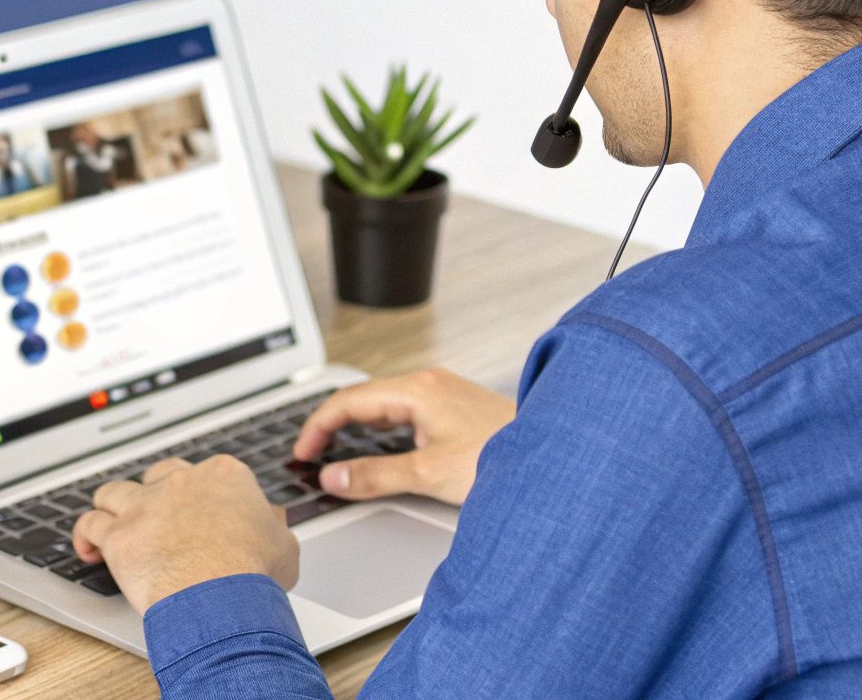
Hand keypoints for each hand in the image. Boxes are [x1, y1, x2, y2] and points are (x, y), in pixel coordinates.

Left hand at [72, 455, 298, 612]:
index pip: (205, 473)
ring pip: (115, 492)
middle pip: (158, 476)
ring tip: (114, 523)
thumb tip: (272, 527)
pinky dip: (85, 536)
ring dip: (113, 507)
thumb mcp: (283, 545)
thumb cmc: (252, 573)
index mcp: (223, 476)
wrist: (222, 596)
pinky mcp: (119, 534)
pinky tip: (88, 548)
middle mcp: (181, 482)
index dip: (200, 495)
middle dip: (156, 495)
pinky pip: (90, 524)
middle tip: (159, 519)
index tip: (200, 513)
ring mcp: (146, 505)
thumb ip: (273, 528)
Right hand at [293, 368, 513, 505]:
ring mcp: (445, 394)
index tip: (303, 454)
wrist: (558, 457)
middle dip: (333, 426)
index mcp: (417, 390)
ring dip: (358, 428)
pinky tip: (384, 450)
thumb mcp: (429, 473)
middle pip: (363, 399)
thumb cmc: (503, 458)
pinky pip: (406, 412)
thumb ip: (375, 476)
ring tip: (340, 454)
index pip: (348, 401)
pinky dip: (383, 430)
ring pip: (385, 405)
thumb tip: (334, 477)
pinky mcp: (457, 409)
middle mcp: (429, 384)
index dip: (317, 428)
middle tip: (313, 455)